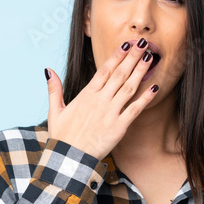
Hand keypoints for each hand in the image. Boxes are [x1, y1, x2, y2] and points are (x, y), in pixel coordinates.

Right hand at [44, 37, 159, 159]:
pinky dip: (145, 98)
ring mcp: (111, 113)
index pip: (104, 70)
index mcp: (86, 95)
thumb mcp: (55, 111)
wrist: (69, 159)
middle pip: (120, 74)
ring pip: (129, 88)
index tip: (126, 45)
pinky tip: (154, 87)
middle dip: (132, 58)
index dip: (117, 56)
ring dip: (140, 72)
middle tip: (143, 44)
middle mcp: (100, 101)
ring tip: (150, 58)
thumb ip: (54, 89)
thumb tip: (48, 70)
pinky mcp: (119, 127)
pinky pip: (135, 109)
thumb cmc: (62, 137)